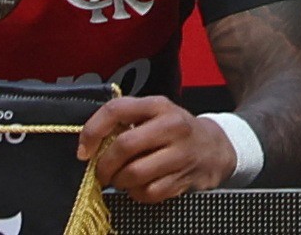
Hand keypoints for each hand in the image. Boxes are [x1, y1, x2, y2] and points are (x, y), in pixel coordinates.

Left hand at [81, 95, 232, 201]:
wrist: (216, 147)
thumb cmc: (176, 131)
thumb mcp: (155, 115)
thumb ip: (126, 121)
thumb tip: (90, 144)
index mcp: (158, 105)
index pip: (116, 110)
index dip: (92, 131)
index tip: (84, 150)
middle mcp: (172, 125)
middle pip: (124, 146)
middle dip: (104, 166)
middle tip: (101, 173)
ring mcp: (181, 152)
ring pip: (134, 173)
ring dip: (120, 182)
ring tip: (122, 179)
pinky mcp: (185, 177)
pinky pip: (149, 192)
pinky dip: (138, 194)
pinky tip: (141, 187)